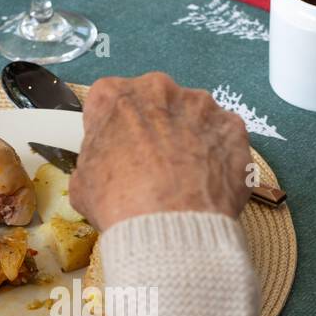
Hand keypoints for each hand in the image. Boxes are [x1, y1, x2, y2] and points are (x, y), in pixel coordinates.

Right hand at [70, 73, 251, 231]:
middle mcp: (159, 88)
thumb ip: (95, 159)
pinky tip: (209, 183)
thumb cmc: (118, 204)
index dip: (114, 128)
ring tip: (185, 178)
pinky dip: (218, 156)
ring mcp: (201, 105)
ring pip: (193, 117)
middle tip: (154, 166)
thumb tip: (105, 165)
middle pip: (155, 103)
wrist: (169, 226)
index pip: (109, 101)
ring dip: (189, 139)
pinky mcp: (233, 127)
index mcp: (114, 95)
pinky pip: (223, 138)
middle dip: (155, 128)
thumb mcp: (82, 183)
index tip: (118, 150)